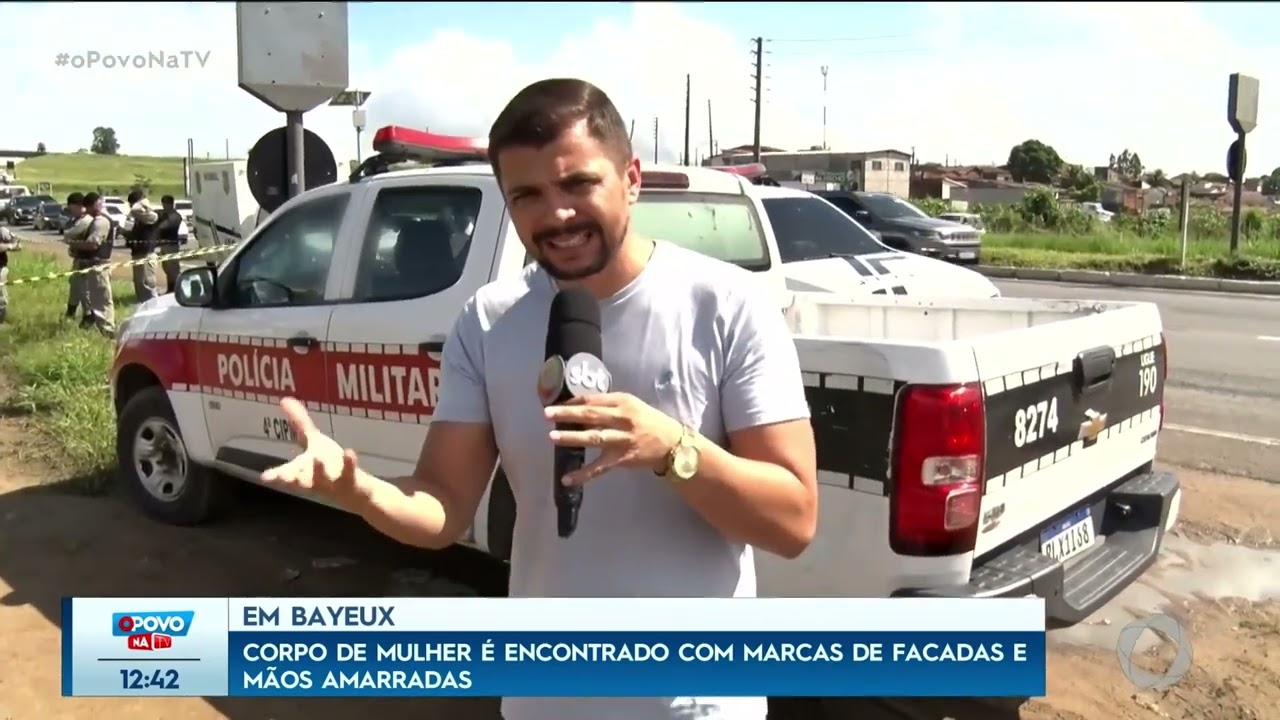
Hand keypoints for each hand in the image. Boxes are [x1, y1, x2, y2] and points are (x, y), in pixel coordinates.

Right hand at [260, 397, 370, 506]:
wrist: (354, 489)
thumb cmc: (328, 464)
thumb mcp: (312, 441)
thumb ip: (298, 422)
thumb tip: (284, 399)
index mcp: (301, 471)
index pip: (285, 475)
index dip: (275, 476)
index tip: (265, 477)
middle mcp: (313, 479)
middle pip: (300, 480)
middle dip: (292, 479)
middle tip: (284, 477)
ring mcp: (331, 482)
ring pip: (323, 478)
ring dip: (319, 470)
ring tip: (317, 459)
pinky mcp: (350, 481)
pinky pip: (349, 473)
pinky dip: (349, 463)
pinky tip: (350, 452)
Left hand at [544, 393, 682, 485]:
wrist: (672, 443)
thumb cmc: (648, 421)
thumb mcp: (632, 406)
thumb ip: (609, 405)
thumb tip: (580, 408)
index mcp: (623, 402)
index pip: (594, 399)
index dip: (573, 402)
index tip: (556, 404)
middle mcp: (622, 419)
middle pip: (591, 415)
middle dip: (567, 415)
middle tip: (547, 414)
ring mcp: (622, 440)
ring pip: (593, 438)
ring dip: (571, 438)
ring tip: (552, 437)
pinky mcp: (622, 459)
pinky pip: (599, 468)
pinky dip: (583, 474)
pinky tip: (567, 479)